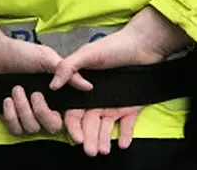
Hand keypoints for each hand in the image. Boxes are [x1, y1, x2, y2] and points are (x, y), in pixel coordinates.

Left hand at [0, 1, 88, 135]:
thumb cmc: (21, 53)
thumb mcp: (47, 58)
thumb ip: (67, 73)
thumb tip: (88, 86)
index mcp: (57, 93)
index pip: (68, 114)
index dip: (68, 118)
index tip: (58, 108)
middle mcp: (45, 106)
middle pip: (52, 126)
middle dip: (42, 113)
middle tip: (34, 94)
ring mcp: (28, 113)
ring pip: (32, 128)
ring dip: (23, 110)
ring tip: (16, 90)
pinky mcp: (12, 117)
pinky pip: (16, 130)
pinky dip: (11, 117)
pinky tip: (7, 101)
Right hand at [47, 7, 189, 154]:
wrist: (144, 44)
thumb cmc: (114, 46)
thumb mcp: (88, 54)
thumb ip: (69, 67)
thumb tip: (52, 85)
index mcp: (83, 89)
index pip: (74, 112)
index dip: (73, 125)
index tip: (76, 137)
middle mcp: (97, 99)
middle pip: (90, 123)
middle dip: (89, 138)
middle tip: (90, 152)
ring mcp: (114, 103)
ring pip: (106, 126)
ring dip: (104, 139)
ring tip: (104, 151)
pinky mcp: (131, 106)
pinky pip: (126, 124)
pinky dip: (125, 134)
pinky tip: (123, 143)